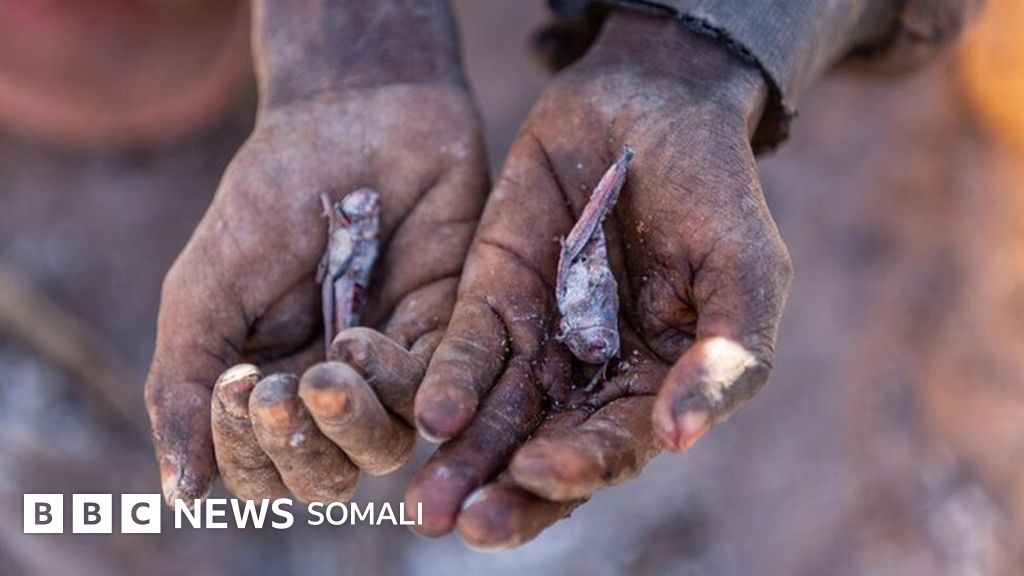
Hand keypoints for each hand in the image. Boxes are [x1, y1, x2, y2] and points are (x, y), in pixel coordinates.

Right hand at [145, 0, 487, 503]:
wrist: (352, 116)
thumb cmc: (270, 197)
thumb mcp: (206, 288)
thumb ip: (184, 385)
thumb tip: (181, 494)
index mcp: (269, 386)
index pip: (259, 470)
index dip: (244, 453)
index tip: (234, 387)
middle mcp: (332, 391)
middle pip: (324, 477)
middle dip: (297, 451)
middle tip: (277, 393)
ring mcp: (391, 368)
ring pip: (382, 450)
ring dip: (349, 426)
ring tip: (326, 374)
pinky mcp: (447, 336)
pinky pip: (431, 395)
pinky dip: (394, 383)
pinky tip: (362, 338)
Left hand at [405, 11, 791, 546]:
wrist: (651, 104)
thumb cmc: (715, 190)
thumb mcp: (744, 270)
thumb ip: (725, 356)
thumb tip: (681, 440)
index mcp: (655, 387)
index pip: (613, 449)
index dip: (579, 468)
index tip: (541, 471)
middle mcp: (589, 378)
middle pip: (542, 452)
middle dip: (505, 492)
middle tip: (467, 522)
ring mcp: (537, 339)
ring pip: (493, 416)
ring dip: (461, 460)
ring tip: (428, 503)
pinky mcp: (491, 296)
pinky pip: (466, 347)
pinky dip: (448, 379)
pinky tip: (430, 411)